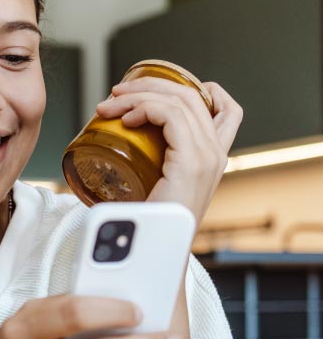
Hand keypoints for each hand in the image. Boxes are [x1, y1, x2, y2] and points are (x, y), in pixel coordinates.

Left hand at [95, 78, 242, 226]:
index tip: (159, 91)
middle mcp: (217, 153)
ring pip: (178, 99)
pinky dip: (144, 108)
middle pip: (193, 94)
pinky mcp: (191, 161)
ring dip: (138, 94)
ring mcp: (207, 156)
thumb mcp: (158, 188)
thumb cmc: (151, 225)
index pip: (228, 111)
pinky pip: (170, 114)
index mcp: (214, 159)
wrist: (157, 254)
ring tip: (109, 105)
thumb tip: (115, 152)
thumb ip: (154, 169)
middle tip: (116, 93)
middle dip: (150, 85)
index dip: (202, 90)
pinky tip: (125, 119)